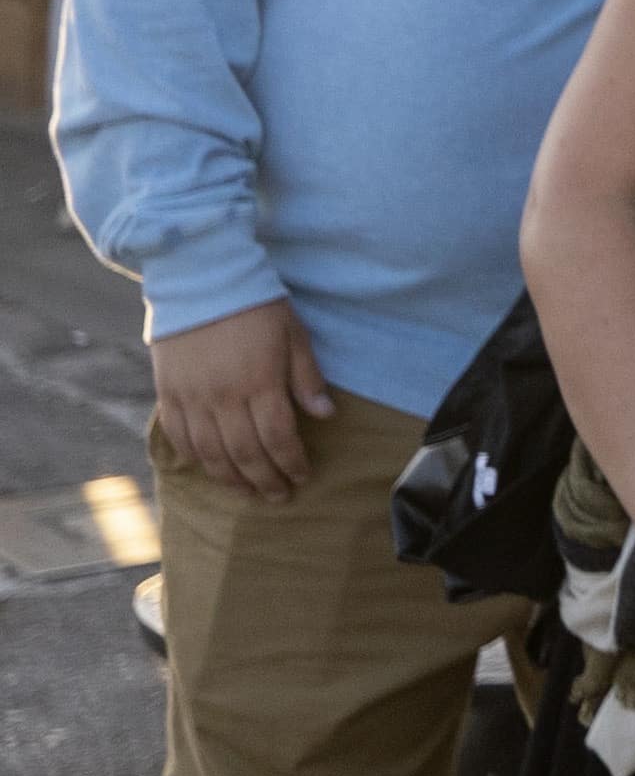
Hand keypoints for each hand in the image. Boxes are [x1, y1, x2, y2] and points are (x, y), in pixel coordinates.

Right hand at [145, 301, 331, 503]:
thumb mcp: (293, 334)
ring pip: (209, 452)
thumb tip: (325, 415)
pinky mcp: (167, 392)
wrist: (201, 278)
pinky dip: (193, 457)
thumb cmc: (256, 305)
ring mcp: (191, 396)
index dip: (291, 462)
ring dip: (230, 477)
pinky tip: (208, 467)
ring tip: (247, 492)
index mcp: (260, 382)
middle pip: (245, 453)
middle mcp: (223, 396)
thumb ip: (306, 378)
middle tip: (278, 496)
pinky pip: (178, 435)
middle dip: (265, 480)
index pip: (278, 436)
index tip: (303, 476)